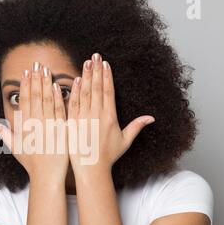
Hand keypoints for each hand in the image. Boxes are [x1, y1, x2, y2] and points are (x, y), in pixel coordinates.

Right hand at [0, 62, 68, 181]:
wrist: (47, 175)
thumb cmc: (31, 162)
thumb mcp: (14, 147)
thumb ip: (4, 132)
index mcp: (24, 126)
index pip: (25, 100)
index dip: (25, 85)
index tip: (26, 72)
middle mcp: (35, 124)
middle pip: (35, 96)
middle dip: (36, 79)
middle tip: (36, 63)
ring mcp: (49, 126)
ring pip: (47, 100)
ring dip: (46, 83)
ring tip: (46, 69)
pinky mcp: (61, 130)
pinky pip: (60, 111)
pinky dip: (58, 98)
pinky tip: (58, 85)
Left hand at [68, 53, 154, 176]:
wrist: (91, 169)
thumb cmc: (107, 156)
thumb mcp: (125, 141)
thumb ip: (136, 127)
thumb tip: (151, 118)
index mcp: (109, 117)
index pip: (108, 92)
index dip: (107, 76)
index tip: (106, 64)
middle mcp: (96, 115)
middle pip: (97, 88)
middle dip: (96, 70)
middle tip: (95, 55)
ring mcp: (83, 119)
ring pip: (84, 93)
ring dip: (85, 77)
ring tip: (86, 62)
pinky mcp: (72, 124)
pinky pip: (72, 105)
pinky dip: (73, 92)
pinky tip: (74, 81)